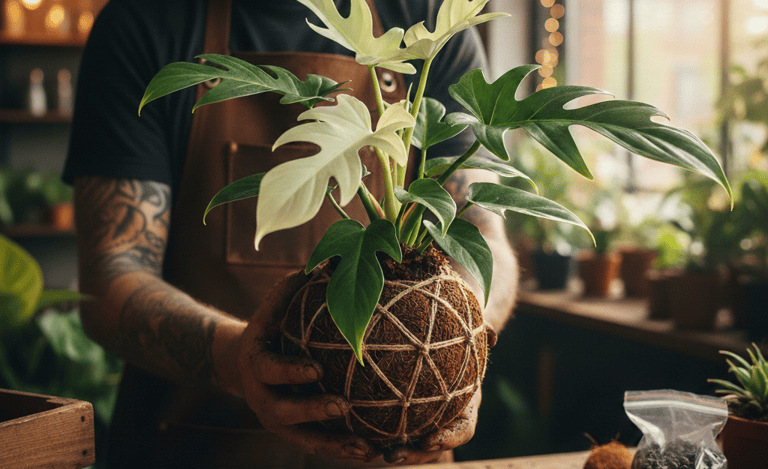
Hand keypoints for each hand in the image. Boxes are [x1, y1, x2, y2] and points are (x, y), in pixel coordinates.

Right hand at [237, 270, 378, 461]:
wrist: (245, 364)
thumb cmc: (270, 328)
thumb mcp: (273, 307)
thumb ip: (291, 287)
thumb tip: (323, 259)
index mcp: (257, 366)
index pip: (271, 370)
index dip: (291, 371)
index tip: (316, 368)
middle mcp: (263, 398)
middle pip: (284, 412)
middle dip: (312, 410)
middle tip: (343, 406)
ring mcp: (278, 422)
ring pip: (305, 440)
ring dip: (335, 445)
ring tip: (366, 449)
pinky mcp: (295, 435)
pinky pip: (320, 446)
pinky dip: (344, 450)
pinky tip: (372, 453)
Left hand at [381, 322, 495, 464]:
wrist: (449, 343)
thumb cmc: (461, 338)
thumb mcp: (471, 336)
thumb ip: (481, 334)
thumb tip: (494, 333)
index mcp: (466, 405)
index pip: (463, 430)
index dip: (449, 438)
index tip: (431, 440)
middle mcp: (447, 419)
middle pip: (433, 446)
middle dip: (415, 454)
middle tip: (393, 455)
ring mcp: (428, 421)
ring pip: (413, 445)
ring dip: (395, 451)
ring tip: (373, 452)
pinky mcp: (408, 417)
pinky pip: (395, 431)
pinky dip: (379, 435)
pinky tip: (356, 434)